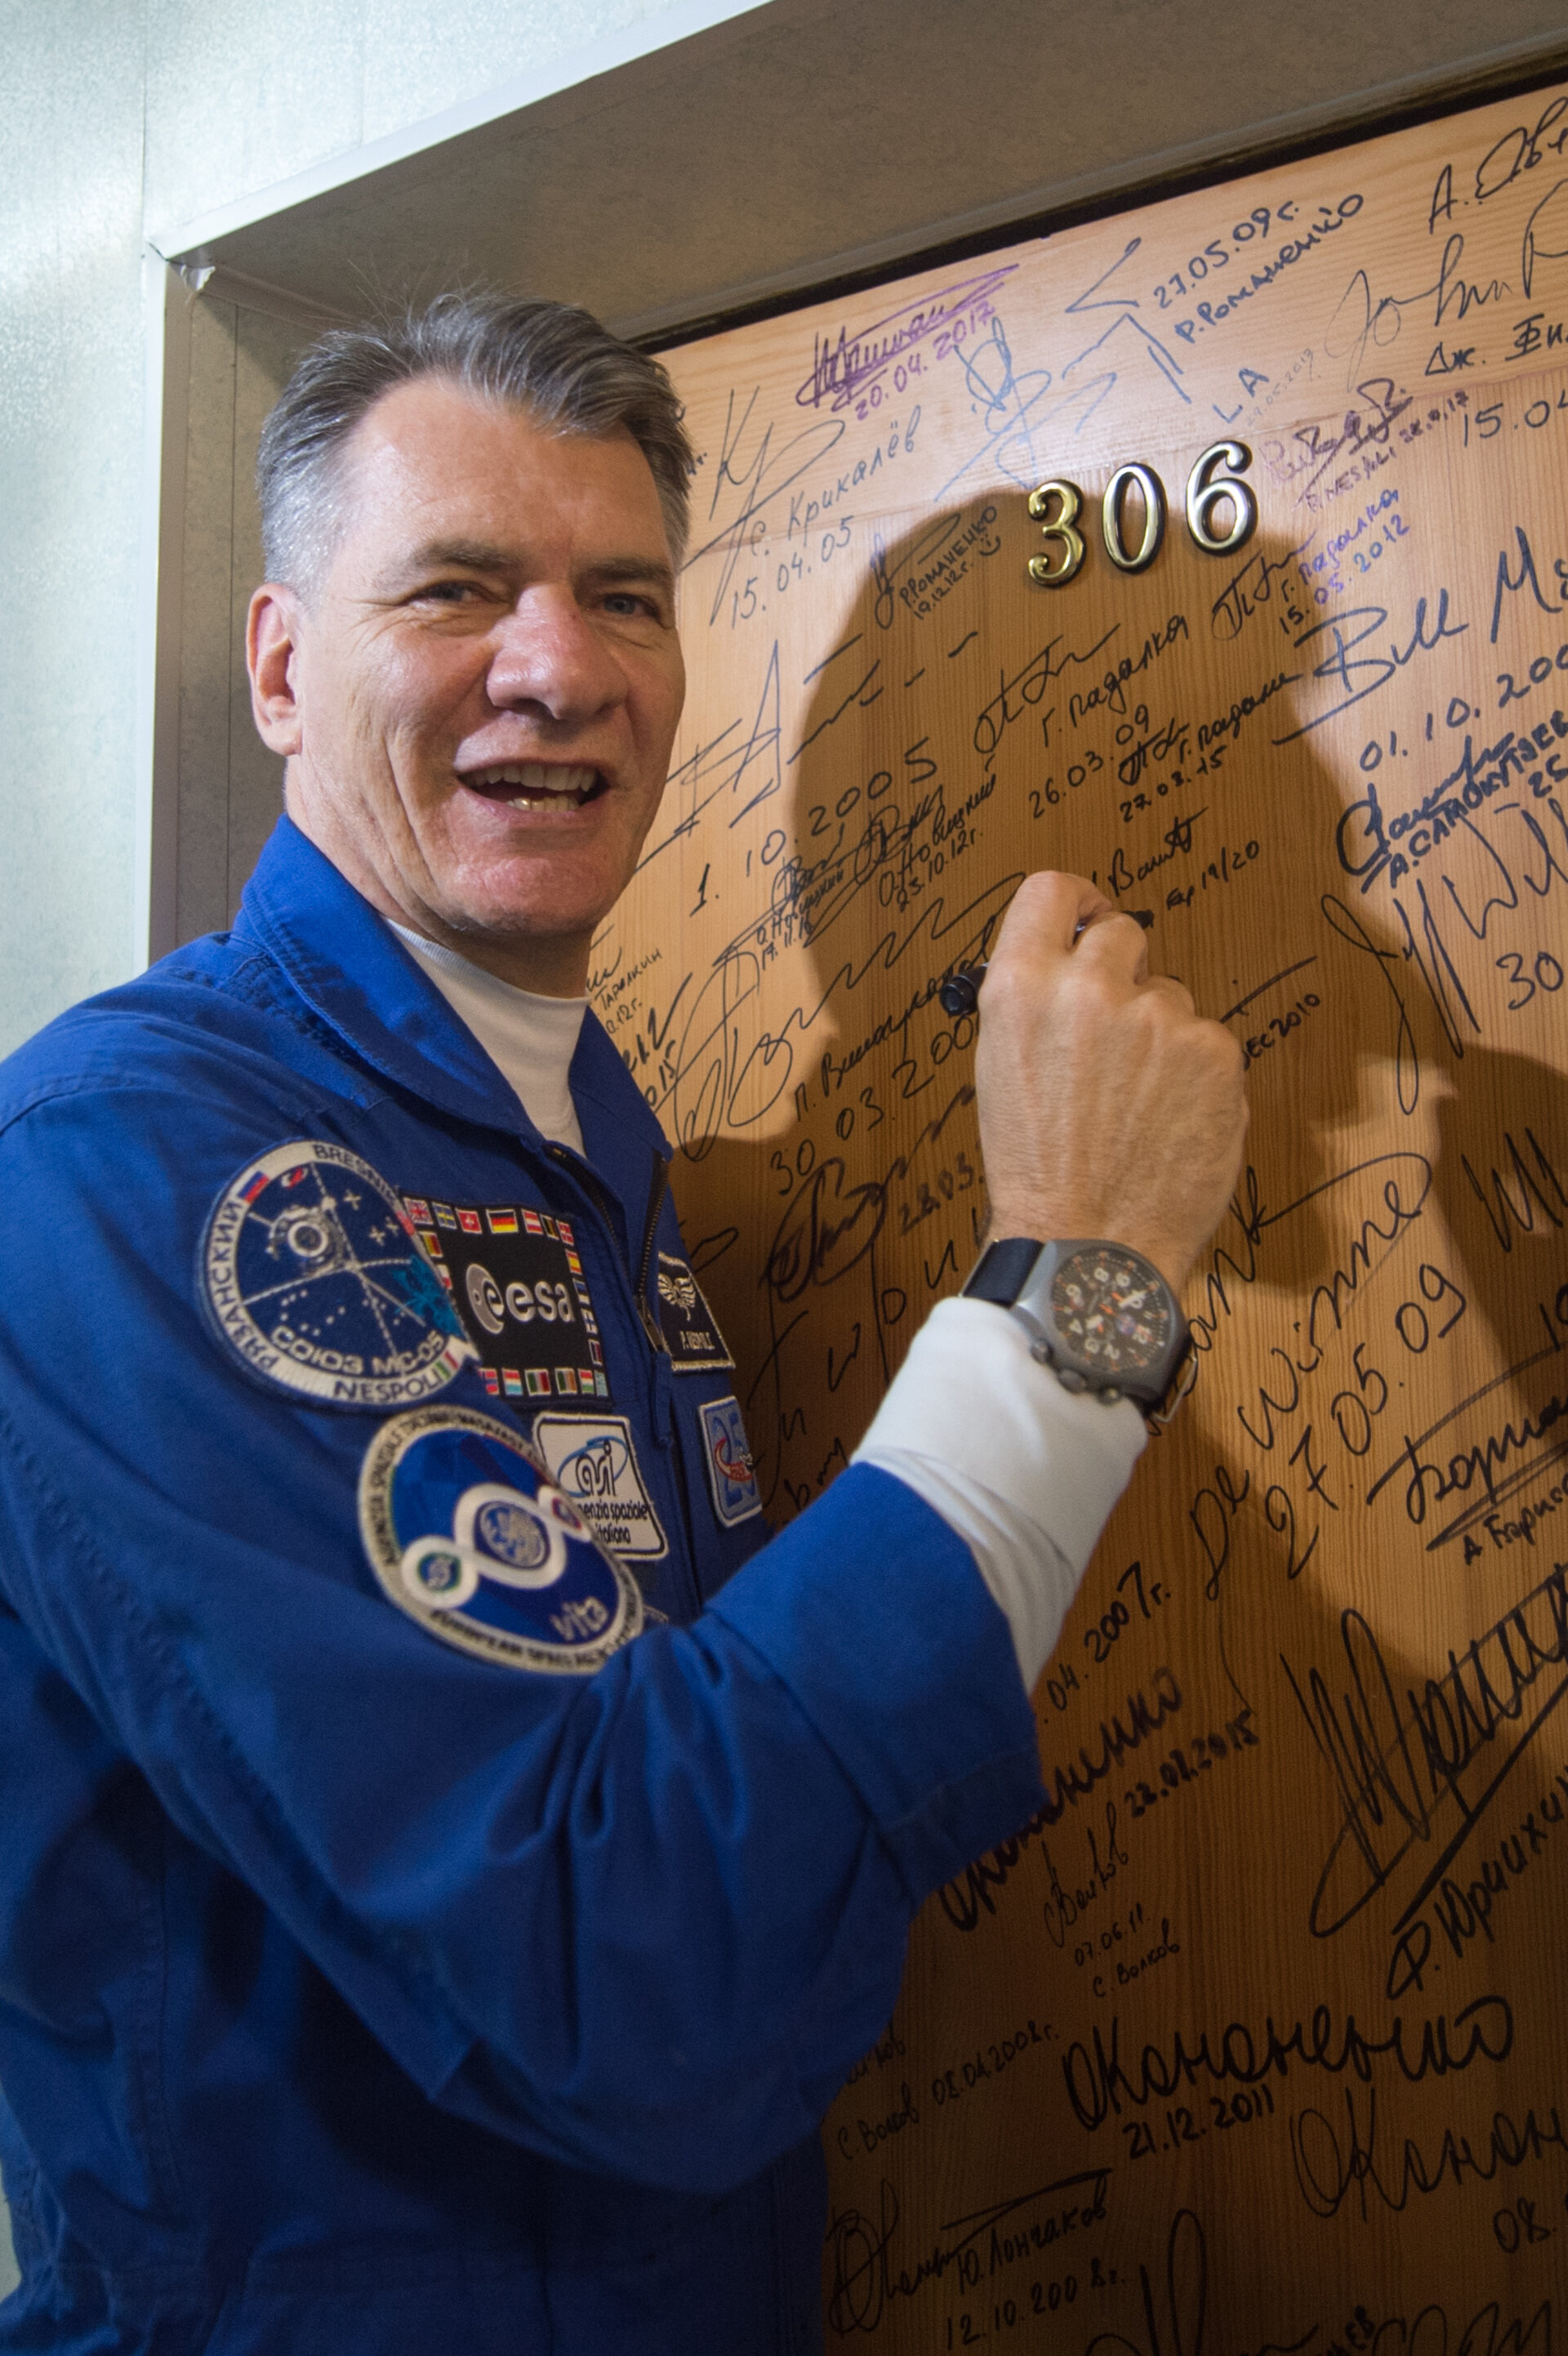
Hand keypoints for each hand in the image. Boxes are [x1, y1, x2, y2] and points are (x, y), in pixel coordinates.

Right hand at [974, 872, 1247, 1294]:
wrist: (1088, 1246)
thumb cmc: (1036, 1172)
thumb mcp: (1001, 1071)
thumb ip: (1035, 1004)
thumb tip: (1073, 963)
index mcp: (1021, 988)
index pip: (1049, 890)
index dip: (1075, 899)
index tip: (1086, 915)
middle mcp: (1090, 988)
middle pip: (1122, 934)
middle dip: (1122, 975)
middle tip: (1115, 1037)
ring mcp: (1161, 1018)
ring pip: (1172, 997)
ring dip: (1161, 1036)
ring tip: (1136, 1107)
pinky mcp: (1217, 1051)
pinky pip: (1210, 1043)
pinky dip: (1196, 1078)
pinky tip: (1169, 1124)